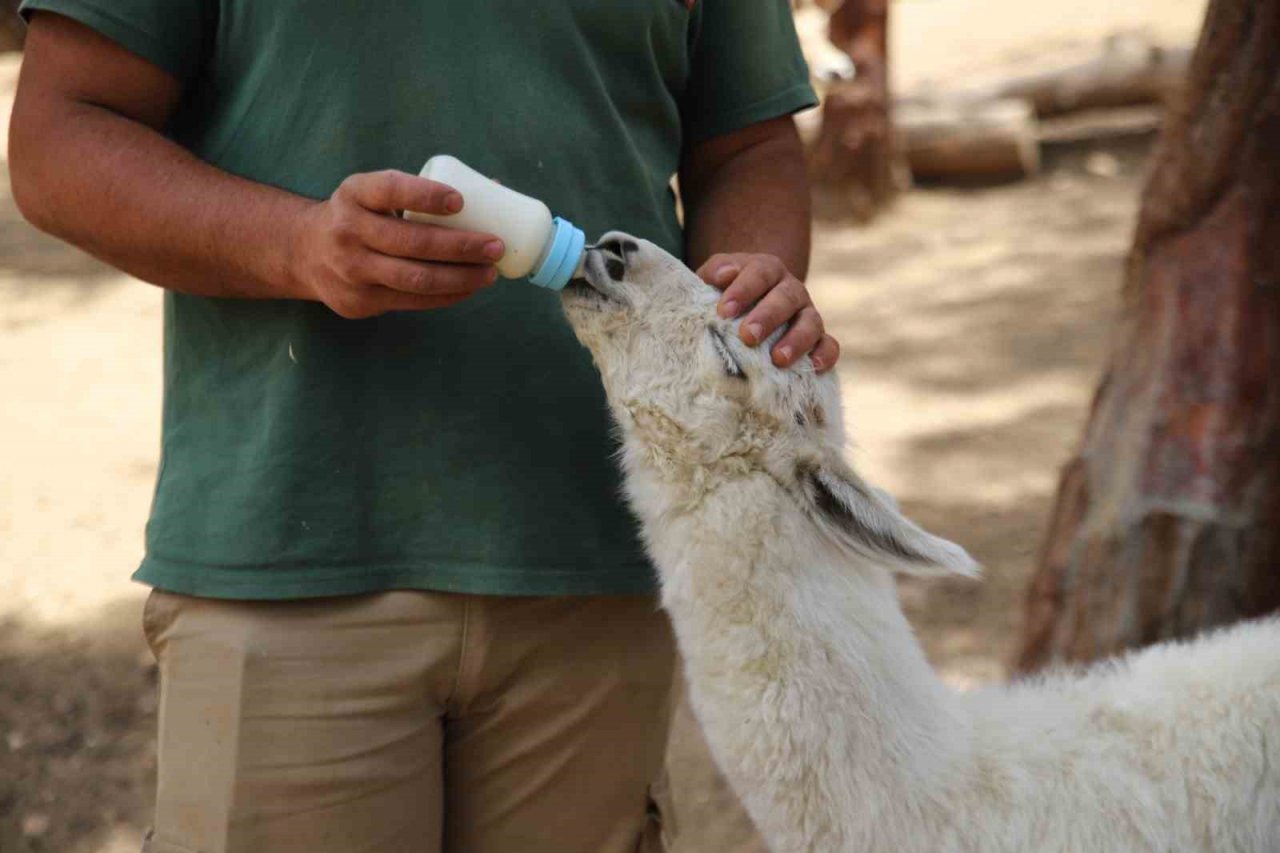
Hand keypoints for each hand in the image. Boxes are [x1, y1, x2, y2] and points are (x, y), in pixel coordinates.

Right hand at [289, 170, 503, 318]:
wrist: (304, 252)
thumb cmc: (361, 217)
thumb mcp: (373, 194)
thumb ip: (419, 192)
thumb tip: (496, 188)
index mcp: (355, 194)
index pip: (390, 190)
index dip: (426, 196)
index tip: (460, 201)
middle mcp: (348, 231)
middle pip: (412, 242)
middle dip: (461, 246)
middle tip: (495, 246)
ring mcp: (351, 270)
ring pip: (416, 278)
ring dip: (460, 278)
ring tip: (489, 273)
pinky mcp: (360, 302)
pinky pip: (412, 301)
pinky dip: (446, 296)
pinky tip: (469, 289)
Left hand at [698, 253, 840, 372]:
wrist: (747, 310)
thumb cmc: (725, 295)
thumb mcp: (714, 279)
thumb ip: (716, 271)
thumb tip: (722, 275)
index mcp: (767, 270)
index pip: (759, 273)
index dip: (743, 290)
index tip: (724, 311)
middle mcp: (791, 290)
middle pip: (786, 298)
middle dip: (767, 317)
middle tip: (748, 336)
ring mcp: (807, 314)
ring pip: (811, 322)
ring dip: (797, 340)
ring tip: (779, 359)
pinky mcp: (818, 339)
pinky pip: (829, 344)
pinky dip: (825, 354)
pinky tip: (814, 366)